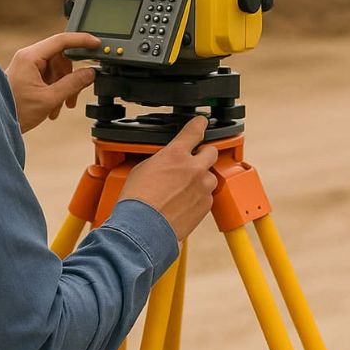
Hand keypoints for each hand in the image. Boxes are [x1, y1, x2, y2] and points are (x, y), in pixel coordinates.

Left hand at [5, 33, 100, 133]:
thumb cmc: (15, 109)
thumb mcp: (49, 98)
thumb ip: (73, 84)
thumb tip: (90, 73)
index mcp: (31, 57)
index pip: (62, 40)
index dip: (82, 41)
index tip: (96, 44)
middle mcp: (28, 57)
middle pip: (61, 59)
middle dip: (70, 78)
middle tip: (74, 95)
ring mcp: (27, 66)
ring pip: (56, 70)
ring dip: (63, 88)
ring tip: (59, 107)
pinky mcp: (27, 76)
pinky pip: (48, 78)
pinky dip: (55, 91)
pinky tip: (52, 108)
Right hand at [118, 116, 217, 241]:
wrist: (144, 227)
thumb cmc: (138, 199)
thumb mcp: (143, 168)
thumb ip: (162, 159)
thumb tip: (167, 161)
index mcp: (176, 153)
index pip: (194, 131)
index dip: (199, 124)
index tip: (201, 122)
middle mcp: (194, 168)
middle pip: (211, 152)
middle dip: (203, 154)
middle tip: (192, 161)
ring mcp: (202, 187)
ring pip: (211, 176)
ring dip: (201, 178)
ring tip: (184, 188)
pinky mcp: (205, 205)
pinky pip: (208, 195)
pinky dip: (199, 196)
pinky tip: (184, 201)